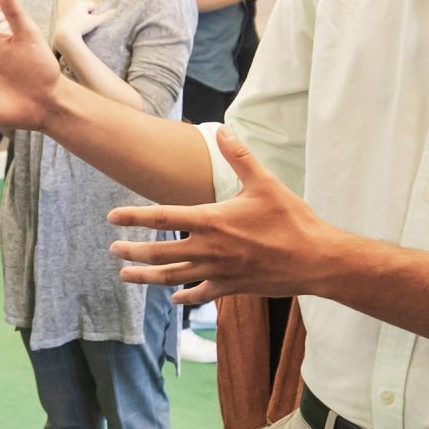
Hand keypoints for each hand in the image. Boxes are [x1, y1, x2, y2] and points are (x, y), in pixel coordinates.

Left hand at [53, 0, 107, 55]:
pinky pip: (72, 24)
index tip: (98, 22)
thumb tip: (115, 10)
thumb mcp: (95, 21)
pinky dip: (75, 27)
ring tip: (85, 32)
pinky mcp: (61, 23)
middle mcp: (72, 7)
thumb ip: (105, 16)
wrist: (64, 36)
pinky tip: (77, 34)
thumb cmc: (81, 26)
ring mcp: (66, 15)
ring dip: (82, 23)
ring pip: (78, 18)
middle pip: (85, 12)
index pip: (93, 6)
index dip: (97, 14)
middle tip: (92, 27)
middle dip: (90, 18)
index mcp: (80, 4)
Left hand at [109, 129, 341, 306]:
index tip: (112, 217)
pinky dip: (184, 296)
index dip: (134, 217)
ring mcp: (219, 271)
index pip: (163, 217)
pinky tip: (173, 297)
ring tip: (126, 275)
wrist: (315, 260)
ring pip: (173, 276)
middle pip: (160, 251)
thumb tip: (223, 130)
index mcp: (213, 220)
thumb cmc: (292, 220)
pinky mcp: (232, 287)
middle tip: (113, 248)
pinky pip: (200, 294)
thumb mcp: (265, 183)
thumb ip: (240, 157)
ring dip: (147, 276)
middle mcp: (210, 249)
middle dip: (133, 251)